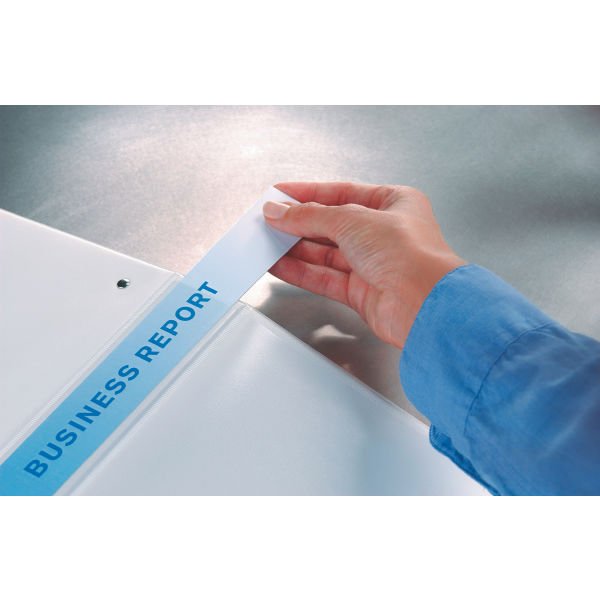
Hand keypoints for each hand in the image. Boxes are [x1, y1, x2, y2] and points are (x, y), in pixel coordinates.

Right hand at [263, 182, 465, 348]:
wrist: (422, 304)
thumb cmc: (410, 255)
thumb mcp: (352, 220)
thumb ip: (311, 216)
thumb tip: (281, 211)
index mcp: (394, 204)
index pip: (342, 193)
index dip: (308, 193)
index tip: (280, 194)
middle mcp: (384, 234)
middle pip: (331, 225)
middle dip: (299, 223)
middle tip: (268, 220)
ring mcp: (373, 264)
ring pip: (325, 254)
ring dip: (295, 248)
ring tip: (267, 242)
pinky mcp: (362, 291)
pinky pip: (324, 278)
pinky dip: (300, 271)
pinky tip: (279, 265)